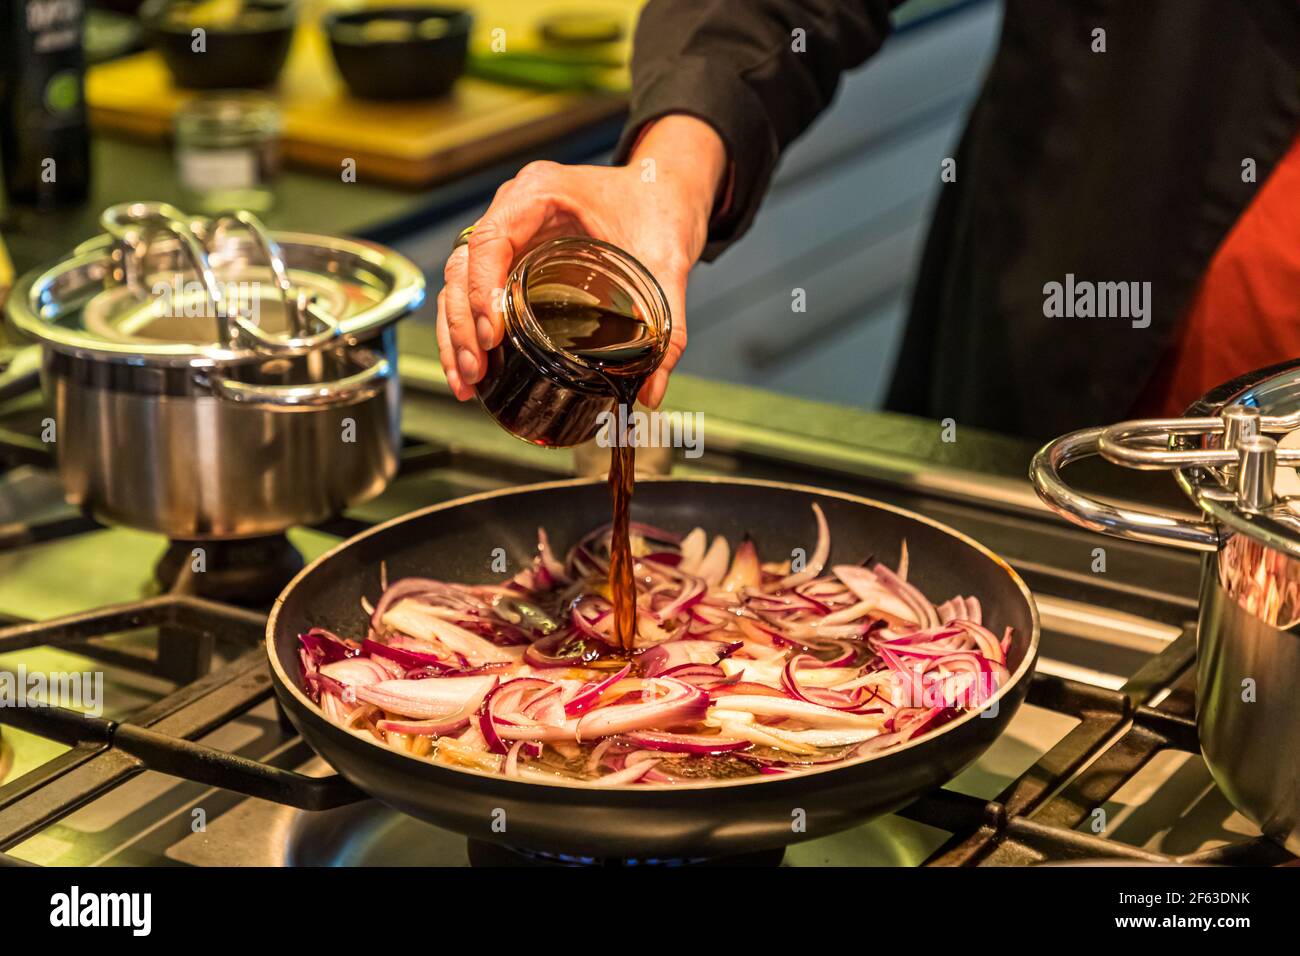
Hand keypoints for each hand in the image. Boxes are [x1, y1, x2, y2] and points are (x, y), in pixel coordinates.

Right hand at [437, 114, 726, 407]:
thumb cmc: (659, 210)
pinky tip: (471, 371)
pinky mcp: (511, 256)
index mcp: (540, 193)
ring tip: (467, 383)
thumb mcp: (668, 265)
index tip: (493, 335)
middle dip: (463, 325)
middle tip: (477, 372)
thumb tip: (650, 394)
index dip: (482, 289)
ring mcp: (508, 233)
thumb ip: (669, 329)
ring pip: (459, 282)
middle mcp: (513, 209)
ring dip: (456, 334)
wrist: (663, 190)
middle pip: (463, 266)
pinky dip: (467, 330)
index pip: (491, 240)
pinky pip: (474, 291)